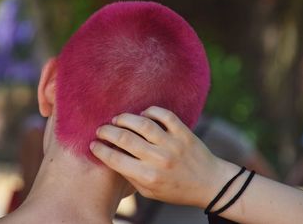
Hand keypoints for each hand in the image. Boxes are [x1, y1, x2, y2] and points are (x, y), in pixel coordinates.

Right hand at [90, 106, 233, 206]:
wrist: (210, 184)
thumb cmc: (176, 189)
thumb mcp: (149, 192)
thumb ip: (130, 176)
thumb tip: (110, 156)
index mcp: (148, 177)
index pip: (115, 159)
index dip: (99, 149)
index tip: (92, 143)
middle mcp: (159, 159)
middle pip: (124, 138)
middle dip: (107, 131)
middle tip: (100, 129)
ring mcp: (173, 144)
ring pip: (142, 123)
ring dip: (125, 118)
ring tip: (117, 119)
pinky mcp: (184, 133)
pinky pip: (165, 115)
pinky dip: (151, 110)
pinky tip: (143, 114)